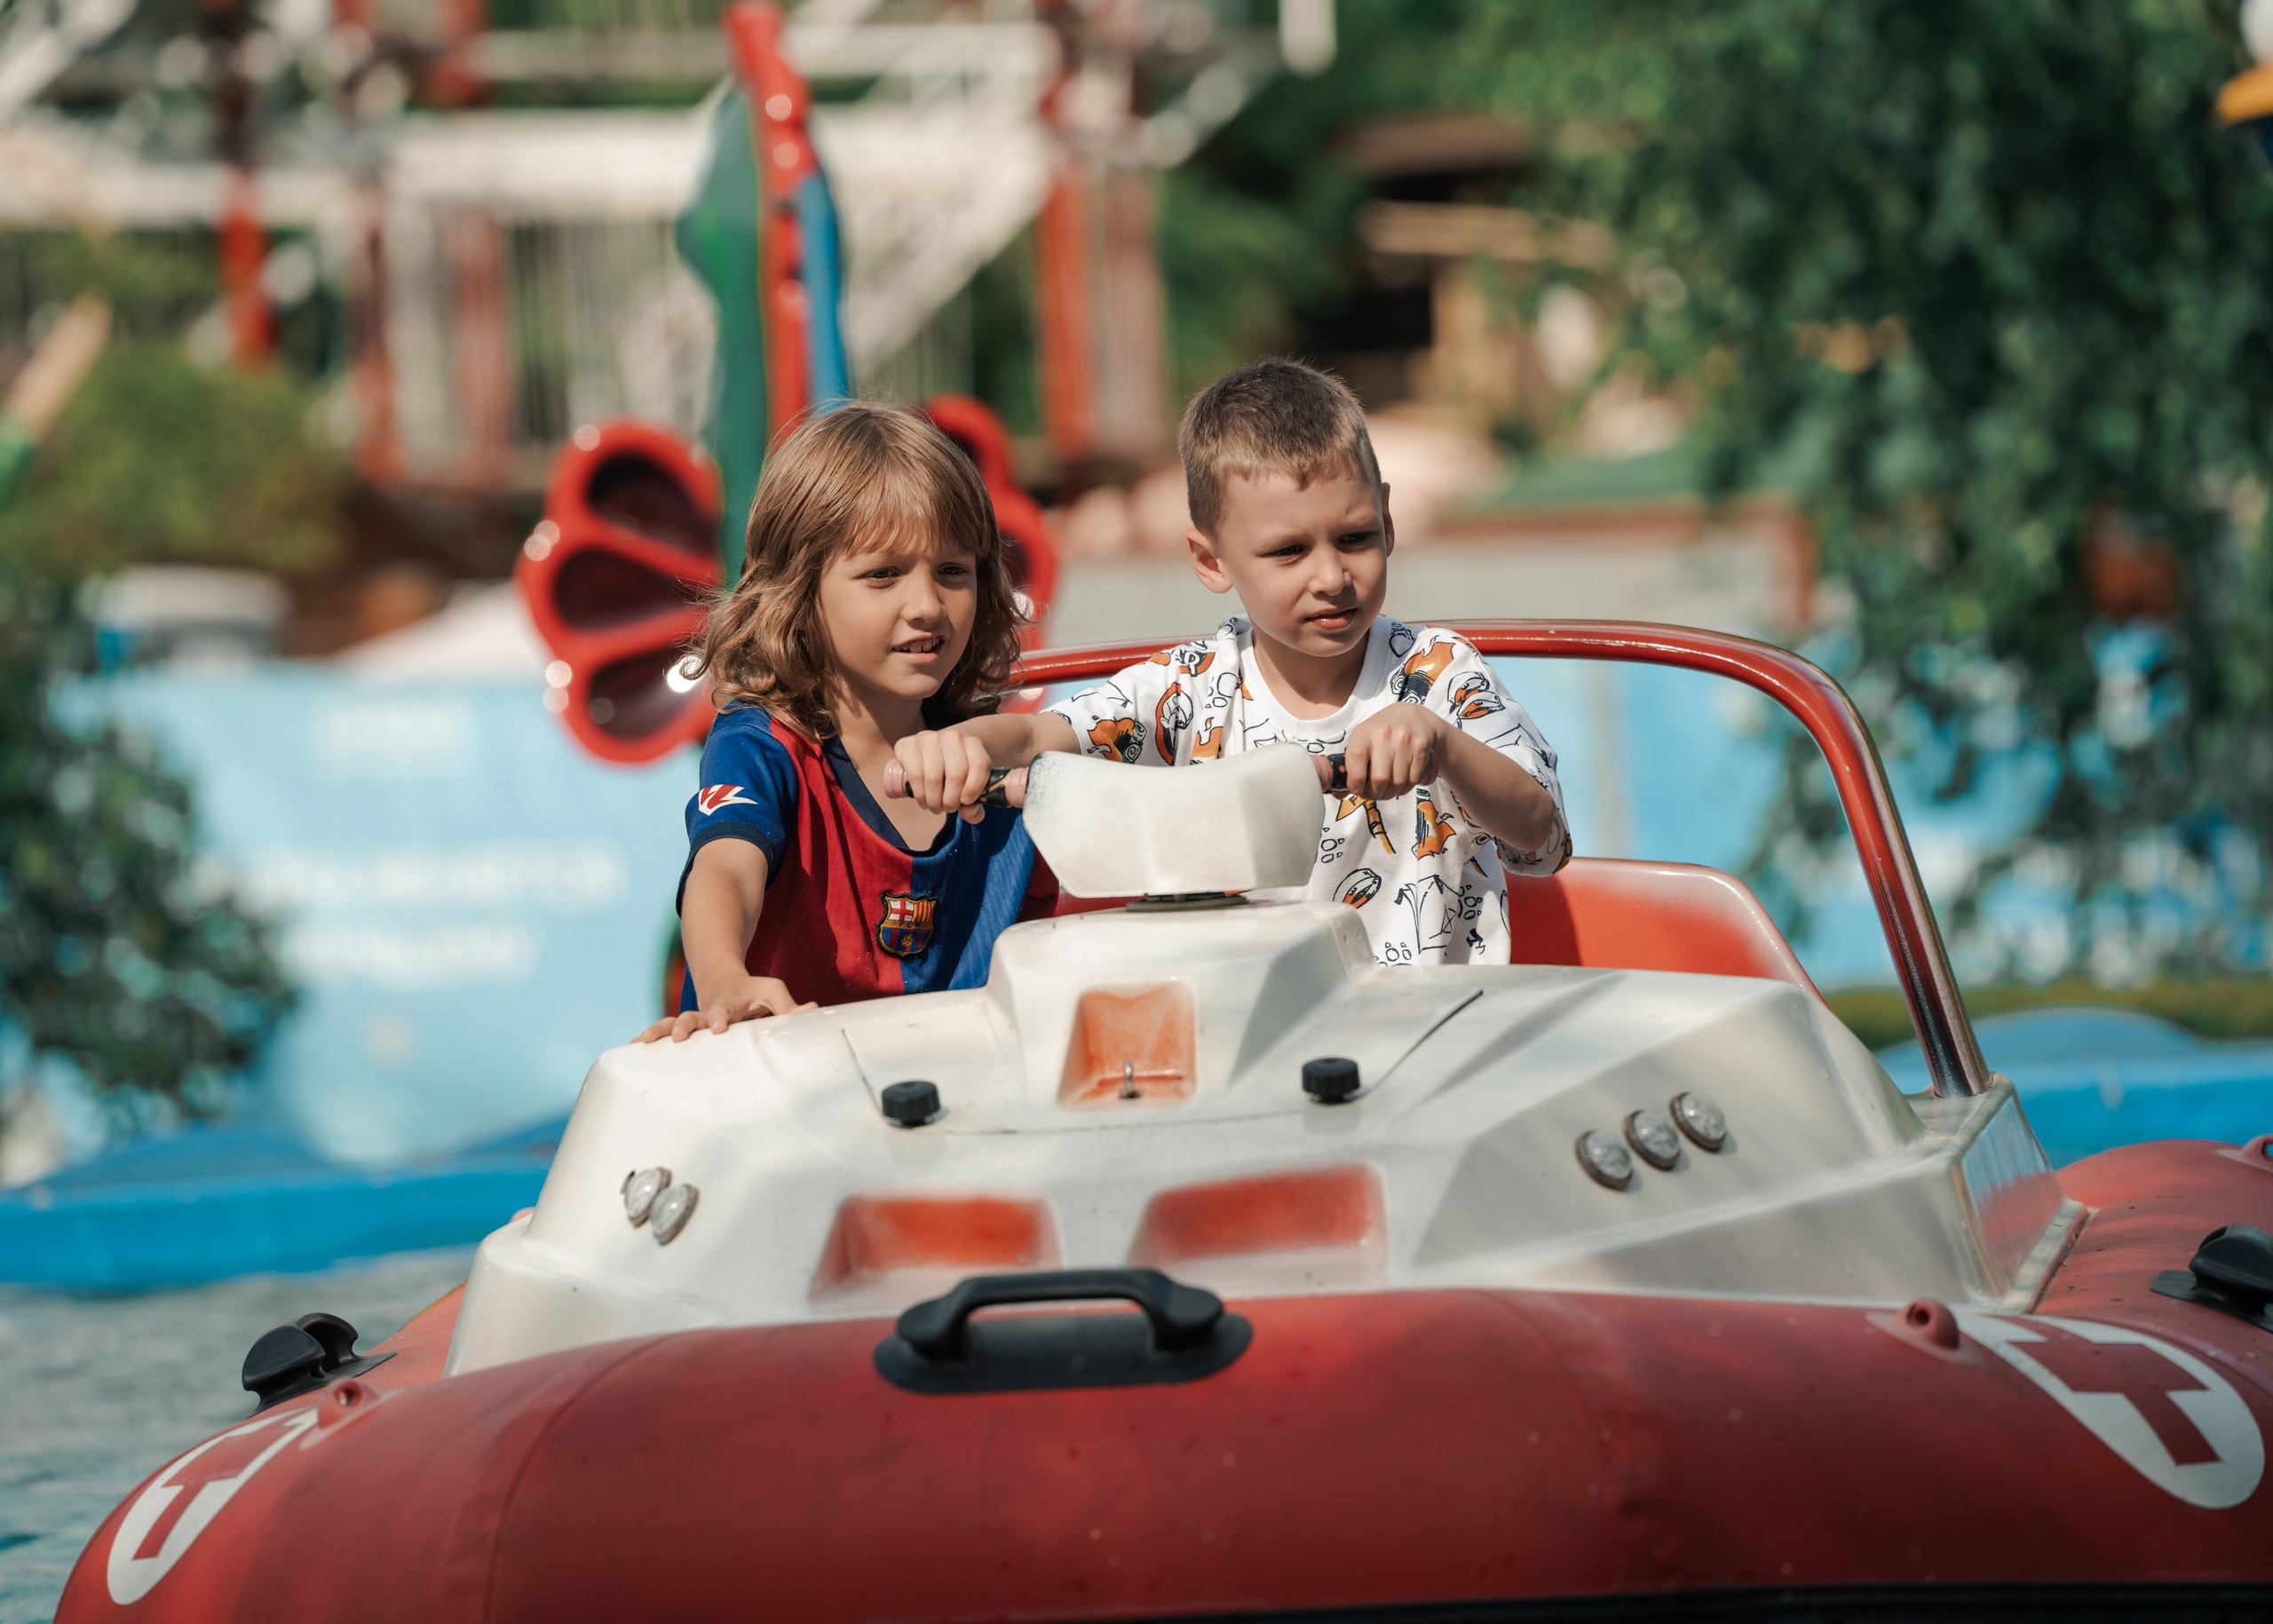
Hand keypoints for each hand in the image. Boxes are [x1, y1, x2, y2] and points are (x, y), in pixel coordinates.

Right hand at [636, 974, 813, 1041]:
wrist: (723, 980)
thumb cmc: (752, 992)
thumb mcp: (773, 992)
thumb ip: (790, 1006)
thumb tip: (813, 1010)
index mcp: (728, 1004)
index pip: (725, 1010)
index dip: (721, 1017)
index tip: (718, 1027)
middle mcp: (706, 1011)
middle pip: (693, 1016)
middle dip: (684, 1025)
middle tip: (678, 1036)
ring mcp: (692, 1019)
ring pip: (672, 1023)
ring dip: (659, 1031)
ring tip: (642, 1042)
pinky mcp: (684, 1028)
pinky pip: (662, 1033)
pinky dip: (647, 1040)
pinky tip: (628, 1051)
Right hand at [888, 728, 998, 822]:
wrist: (934, 750)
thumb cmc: (955, 771)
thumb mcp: (971, 784)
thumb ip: (976, 803)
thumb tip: (969, 812)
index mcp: (973, 744)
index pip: (979, 764)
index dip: (975, 787)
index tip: (967, 802)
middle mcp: (952, 737)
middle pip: (956, 775)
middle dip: (951, 800)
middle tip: (948, 808)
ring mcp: (929, 739)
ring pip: (934, 778)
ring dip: (934, 801)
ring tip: (935, 807)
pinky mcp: (909, 745)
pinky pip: (915, 776)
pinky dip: (920, 794)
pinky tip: (923, 800)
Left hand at [1340, 707, 1445, 800]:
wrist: (1413, 717)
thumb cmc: (1381, 734)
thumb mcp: (1362, 741)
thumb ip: (1351, 766)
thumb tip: (1338, 794)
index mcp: (1363, 733)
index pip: (1356, 759)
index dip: (1355, 781)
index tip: (1357, 789)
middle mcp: (1384, 734)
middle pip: (1380, 778)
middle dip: (1375, 794)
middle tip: (1374, 794)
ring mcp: (1404, 740)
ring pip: (1398, 782)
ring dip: (1391, 793)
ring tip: (1387, 789)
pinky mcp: (1421, 746)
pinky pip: (1413, 779)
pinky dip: (1406, 788)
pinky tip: (1401, 782)